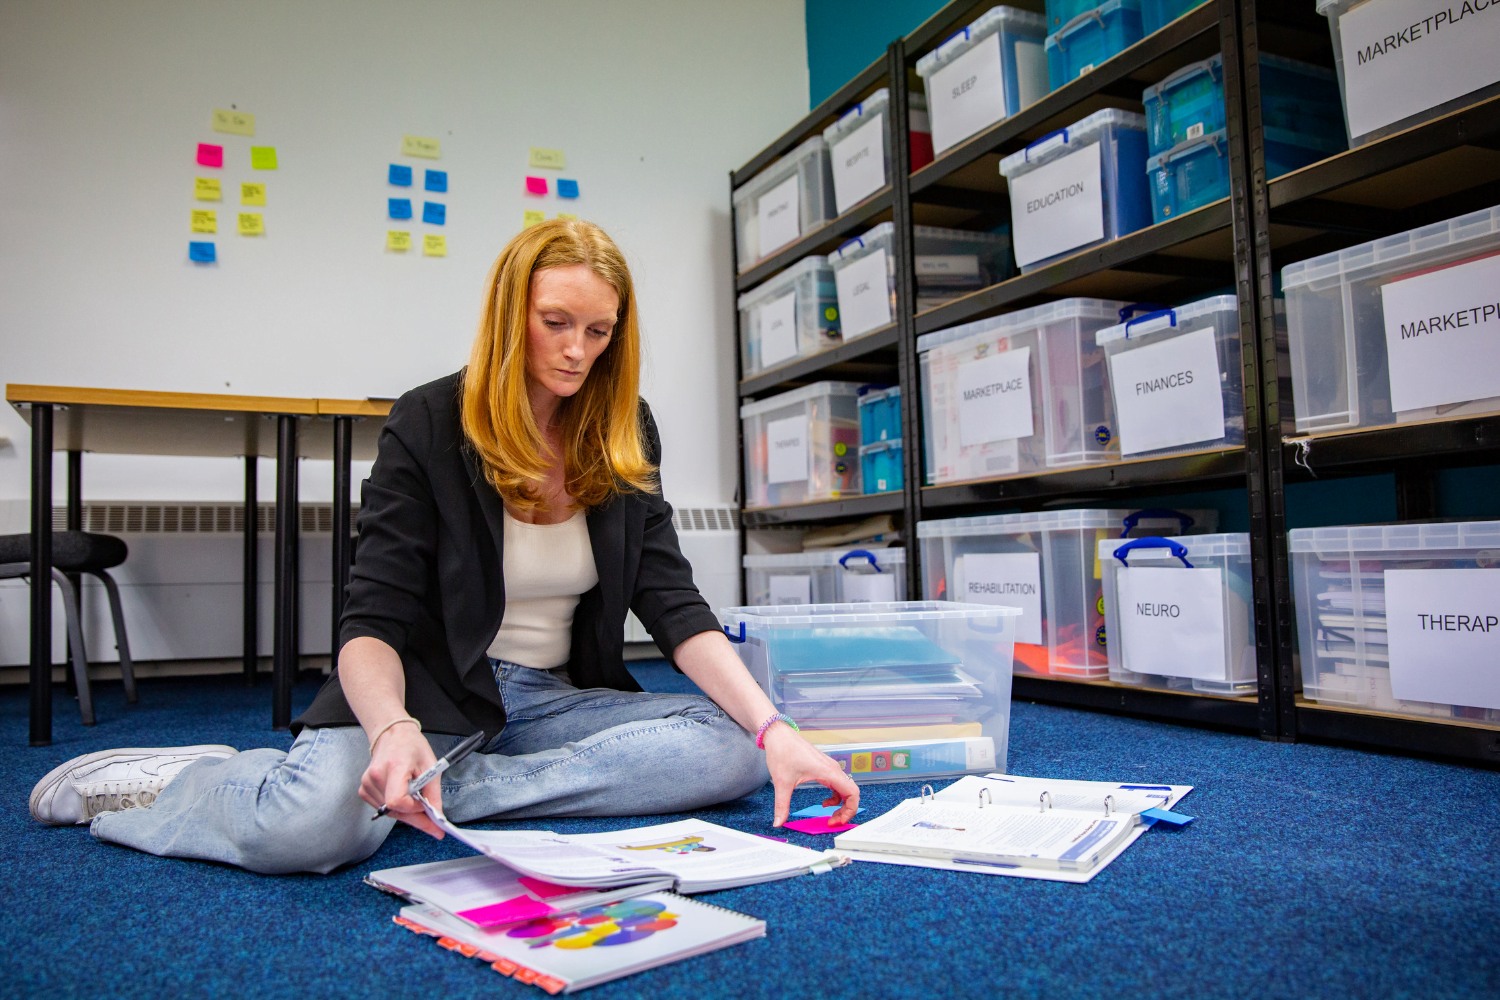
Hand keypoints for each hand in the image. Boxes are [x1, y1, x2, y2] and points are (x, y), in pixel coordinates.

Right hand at [359, 724, 445, 838]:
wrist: (392, 734)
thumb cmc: (412, 746)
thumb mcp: (430, 766)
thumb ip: (433, 794)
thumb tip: (437, 817)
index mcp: (395, 766)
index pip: (397, 800)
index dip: (413, 808)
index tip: (424, 805)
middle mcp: (377, 776)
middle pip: (394, 810)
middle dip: (414, 818)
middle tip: (431, 823)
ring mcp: (367, 783)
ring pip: (389, 812)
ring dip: (405, 812)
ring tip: (414, 797)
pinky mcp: (364, 789)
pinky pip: (382, 808)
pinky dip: (395, 808)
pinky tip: (402, 795)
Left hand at [762, 723, 859, 827]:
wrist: (778, 734)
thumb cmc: (783, 751)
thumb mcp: (782, 783)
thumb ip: (782, 806)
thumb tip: (779, 823)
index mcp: (828, 772)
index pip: (853, 793)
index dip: (850, 811)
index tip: (836, 821)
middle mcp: (832, 768)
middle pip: (851, 793)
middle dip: (846, 810)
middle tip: (833, 822)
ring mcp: (829, 767)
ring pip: (845, 789)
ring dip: (842, 804)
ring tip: (830, 815)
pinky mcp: (824, 767)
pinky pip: (837, 784)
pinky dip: (836, 796)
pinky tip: (824, 802)